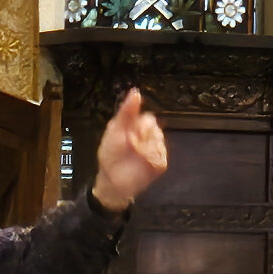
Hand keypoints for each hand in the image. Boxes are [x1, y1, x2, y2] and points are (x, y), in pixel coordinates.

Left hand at [91, 87, 167, 211]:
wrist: (113, 181)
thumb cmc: (110, 155)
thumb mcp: (115, 130)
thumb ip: (126, 111)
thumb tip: (135, 92)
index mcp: (137, 126)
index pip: (147, 118)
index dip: (139, 125)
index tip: (130, 134)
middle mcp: (148, 136)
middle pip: (155, 128)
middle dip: (142, 136)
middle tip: (131, 145)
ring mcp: (155, 150)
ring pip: (158, 141)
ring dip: (145, 148)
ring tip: (134, 155)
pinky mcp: (160, 163)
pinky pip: (161, 156)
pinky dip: (150, 159)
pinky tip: (142, 162)